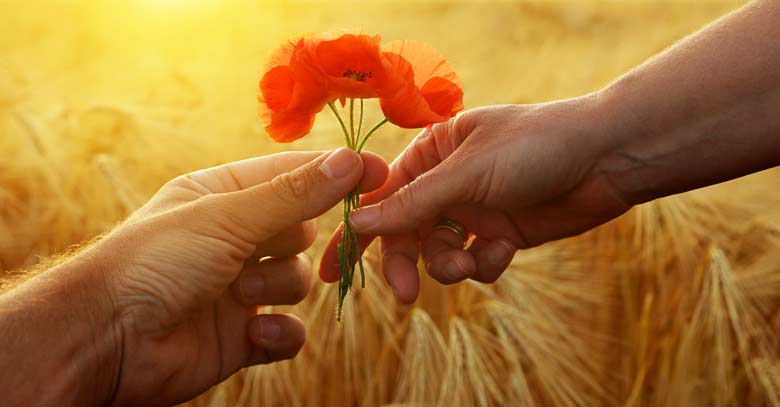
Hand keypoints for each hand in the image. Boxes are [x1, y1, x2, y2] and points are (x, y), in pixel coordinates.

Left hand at [88, 148, 386, 404]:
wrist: (106, 341)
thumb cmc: (155, 261)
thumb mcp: (227, 217)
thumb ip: (293, 195)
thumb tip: (351, 160)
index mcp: (224, 197)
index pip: (293, 176)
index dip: (335, 174)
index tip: (378, 171)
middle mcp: (234, 239)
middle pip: (302, 230)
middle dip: (294, 242)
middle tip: (272, 249)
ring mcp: (238, 288)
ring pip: (298, 280)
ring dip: (276, 289)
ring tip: (239, 295)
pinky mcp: (241, 336)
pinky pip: (288, 331)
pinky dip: (279, 334)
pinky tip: (255, 336)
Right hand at [319, 98, 630, 301]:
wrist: (606, 157)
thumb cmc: (535, 146)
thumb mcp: (467, 173)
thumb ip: (413, 202)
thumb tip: (358, 225)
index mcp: (431, 153)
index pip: (381, 195)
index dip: (356, 232)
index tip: (330, 269)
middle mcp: (447, 183)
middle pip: (406, 233)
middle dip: (405, 262)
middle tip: (404, 294)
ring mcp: (474, 211)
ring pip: (439, 254)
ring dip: (449, 266)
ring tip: (471, 264)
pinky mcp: (500, 235)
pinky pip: (474, 263)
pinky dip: (485, 264)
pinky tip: (505, 250)